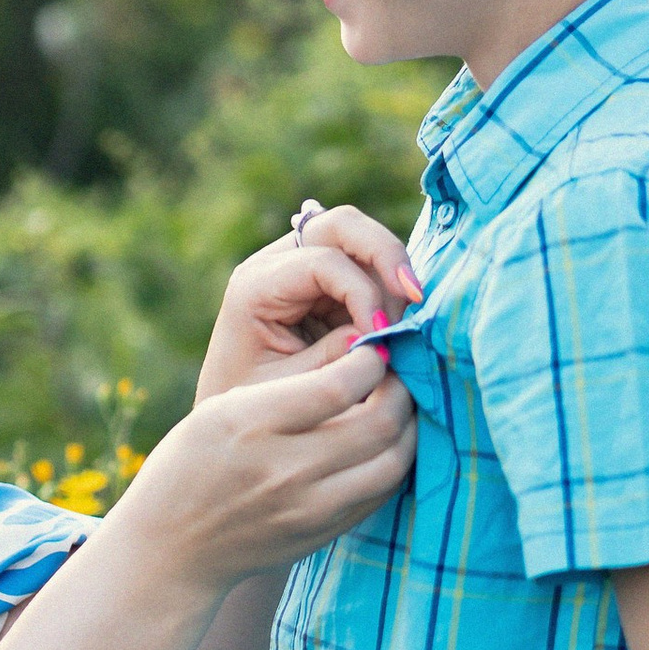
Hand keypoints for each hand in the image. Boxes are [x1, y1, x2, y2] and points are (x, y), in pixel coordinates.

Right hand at [122, 329, 413, 590]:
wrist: (172, 549)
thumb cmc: (193, 463)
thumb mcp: (221, 409)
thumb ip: (289, 388)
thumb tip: (360, 358)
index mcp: (251, 424)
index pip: (338, 384)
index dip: (371, 359)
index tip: (373, 347)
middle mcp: (284, 469)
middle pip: (378, 423)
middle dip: (401, 389)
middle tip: (398, 373)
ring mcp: (308, 509)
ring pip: (392, 462)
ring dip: (408, 428)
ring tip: (399, 406)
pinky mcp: (323, 534)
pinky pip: (381, 493)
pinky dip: (394, 462)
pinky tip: (385, 444)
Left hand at [198, 204, 421, 400]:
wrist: (233, 424)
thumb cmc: (252, 408)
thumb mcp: (288, 391)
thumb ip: (333, 361)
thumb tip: (382, 334)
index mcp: (256, 284)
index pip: (322, 261)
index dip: (361, 292)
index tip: (381, 336)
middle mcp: (278, 263)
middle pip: (342, 225)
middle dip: (386, 254)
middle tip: (415, 297)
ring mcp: (303, 267)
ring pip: (362, 240)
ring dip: (391, 275)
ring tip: (404, 322)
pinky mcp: (326, 284)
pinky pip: (367, 268)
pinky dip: (389, 290)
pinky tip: (399, 324)